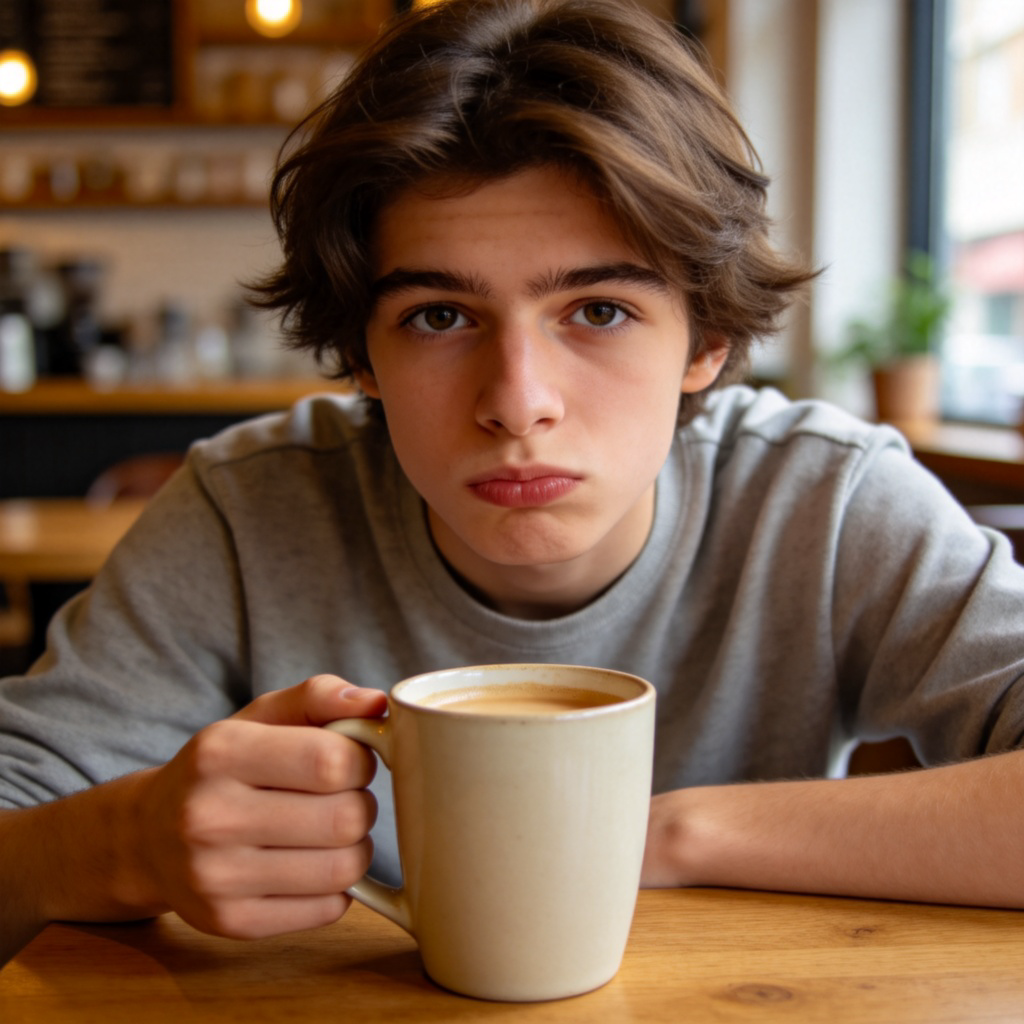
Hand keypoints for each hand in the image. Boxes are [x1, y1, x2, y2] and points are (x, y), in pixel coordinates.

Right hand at [126, 675, 387, 938]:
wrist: (148, 837)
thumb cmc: (224, 767)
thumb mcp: (262, 716)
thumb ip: (320, 697)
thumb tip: (377, 703)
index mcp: (220, 752)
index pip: (333, 761)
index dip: (360, 760)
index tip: (348, 760)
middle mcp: (209, 816)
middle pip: (345, 818)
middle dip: (360, 804)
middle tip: (340, 797)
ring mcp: (216, 878)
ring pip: (343, 869)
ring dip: (354, 847)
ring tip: (330, 831)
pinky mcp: (231, 923)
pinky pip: (329, 910)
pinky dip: (336, 887)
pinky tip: (310, 865)